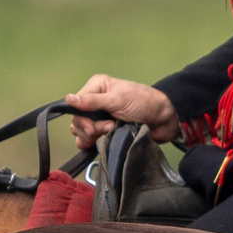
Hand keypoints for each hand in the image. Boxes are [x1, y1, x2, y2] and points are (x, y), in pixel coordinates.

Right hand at [65, 74, 179, 149]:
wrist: (163, 119)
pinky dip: (94, 144)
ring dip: (94, 136)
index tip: (95, 127)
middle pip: (76, 121)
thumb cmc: (144, 103)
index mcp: (96, 88)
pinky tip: (107, 140)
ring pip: (80, 133)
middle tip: (109, 127)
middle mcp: (94, 102)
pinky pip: (88, 142)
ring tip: (112, 131)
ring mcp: (99, 118)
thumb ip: (93, 101)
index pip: (75, 106)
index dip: (82, 119)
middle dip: (91, 129)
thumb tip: (69, 99)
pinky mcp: (104, 132)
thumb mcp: (118, 99)